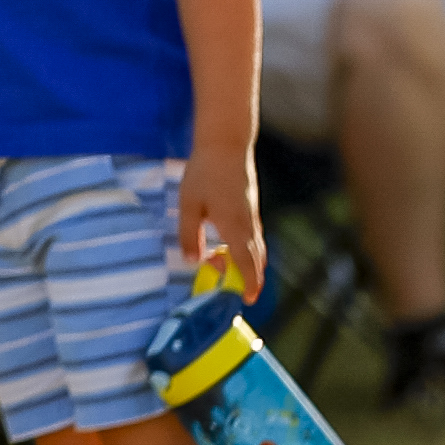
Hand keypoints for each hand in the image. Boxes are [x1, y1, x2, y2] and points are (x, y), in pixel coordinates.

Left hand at [172, 155, 265, 289]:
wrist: (226, 144)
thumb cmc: (204, 173)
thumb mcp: (188, 204)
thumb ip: (189, 235)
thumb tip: (192, 261)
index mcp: (235, 227)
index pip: (247, 263)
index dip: (248, 284)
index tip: (247, 300)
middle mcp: (249, 224)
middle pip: (256, 260)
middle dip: (250, 279)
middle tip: (239, 294)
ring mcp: (252, 215)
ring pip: (256, 248)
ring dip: (249, 264)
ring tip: (231, 274)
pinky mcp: (251, 207)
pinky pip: (254, 236)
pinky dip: (248, 250)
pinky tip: (234, 250)